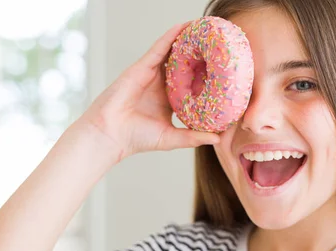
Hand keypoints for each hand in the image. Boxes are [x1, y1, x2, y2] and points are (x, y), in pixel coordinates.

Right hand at [72, 22, 219, 160]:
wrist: (111, 133)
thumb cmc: (136, 138)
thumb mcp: (171, 138)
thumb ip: (193, 137)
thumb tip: (218, 138)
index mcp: (169, 100)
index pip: (191, 84)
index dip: (206, 76)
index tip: (224, 71)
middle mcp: (162, 84)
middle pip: (184, 64)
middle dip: (200, 54)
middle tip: (219, 44)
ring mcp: (152, 74)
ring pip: (173, 52)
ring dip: (187, 40)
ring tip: (205, 29)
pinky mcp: (142, 66)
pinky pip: (159, 48)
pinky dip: (171, 36)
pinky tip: (184, 27)